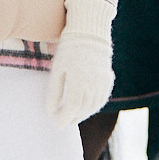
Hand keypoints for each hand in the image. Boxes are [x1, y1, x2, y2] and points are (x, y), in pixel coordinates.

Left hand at [44, 0, 116, 130]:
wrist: (89, 34)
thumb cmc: (68, 51)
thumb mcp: (57, 70)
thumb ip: (54, 92)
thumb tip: (51, 112)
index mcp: (79, 80)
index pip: (72, 106)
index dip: (64, 118)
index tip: (57, 126)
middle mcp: (93, 83)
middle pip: (83, 108)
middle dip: (72, 118)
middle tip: (63, 123)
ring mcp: (102, 81)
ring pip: (93, 105)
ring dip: (82, 114)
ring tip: (72, 117)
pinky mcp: (107, 79)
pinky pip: (101, 98)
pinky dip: (93, 106)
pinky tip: (84, 108)